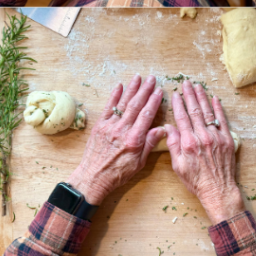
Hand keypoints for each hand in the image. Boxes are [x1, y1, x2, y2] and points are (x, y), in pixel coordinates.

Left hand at [67, 74, 165, 205]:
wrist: (93, 177)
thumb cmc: (117, 174)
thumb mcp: (139, 163)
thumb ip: (149, 144)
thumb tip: (162, 129)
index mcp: (134, 139)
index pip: (146, 115)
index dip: (154, 101)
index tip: (159, 91)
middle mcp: (122, 129)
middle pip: (136, 105)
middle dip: (145, 90)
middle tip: (151, 78)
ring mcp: (109, 126)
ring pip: (123, 103)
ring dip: (131, 89)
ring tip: (138, 77)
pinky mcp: (100, 125)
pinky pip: (108, 107)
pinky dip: (114, 96)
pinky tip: (119, 86)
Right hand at [161, 80, 243, 224]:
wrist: (219, 191)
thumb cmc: (196, 181)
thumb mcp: (178, 166)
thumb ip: (172, 145)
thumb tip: (168, 127)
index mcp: (188, 143)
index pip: (181, 118)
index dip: (177, 104)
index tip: (174, 94)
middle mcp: (202, 137)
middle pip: (194, 111)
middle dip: (189, 95)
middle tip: (186, 83)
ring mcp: (216, 137)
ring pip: (208, 112)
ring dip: (202, 97)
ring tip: (197, 86)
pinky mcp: (227, 139)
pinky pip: (222, 120)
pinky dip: (218, 108)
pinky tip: (214, 98)